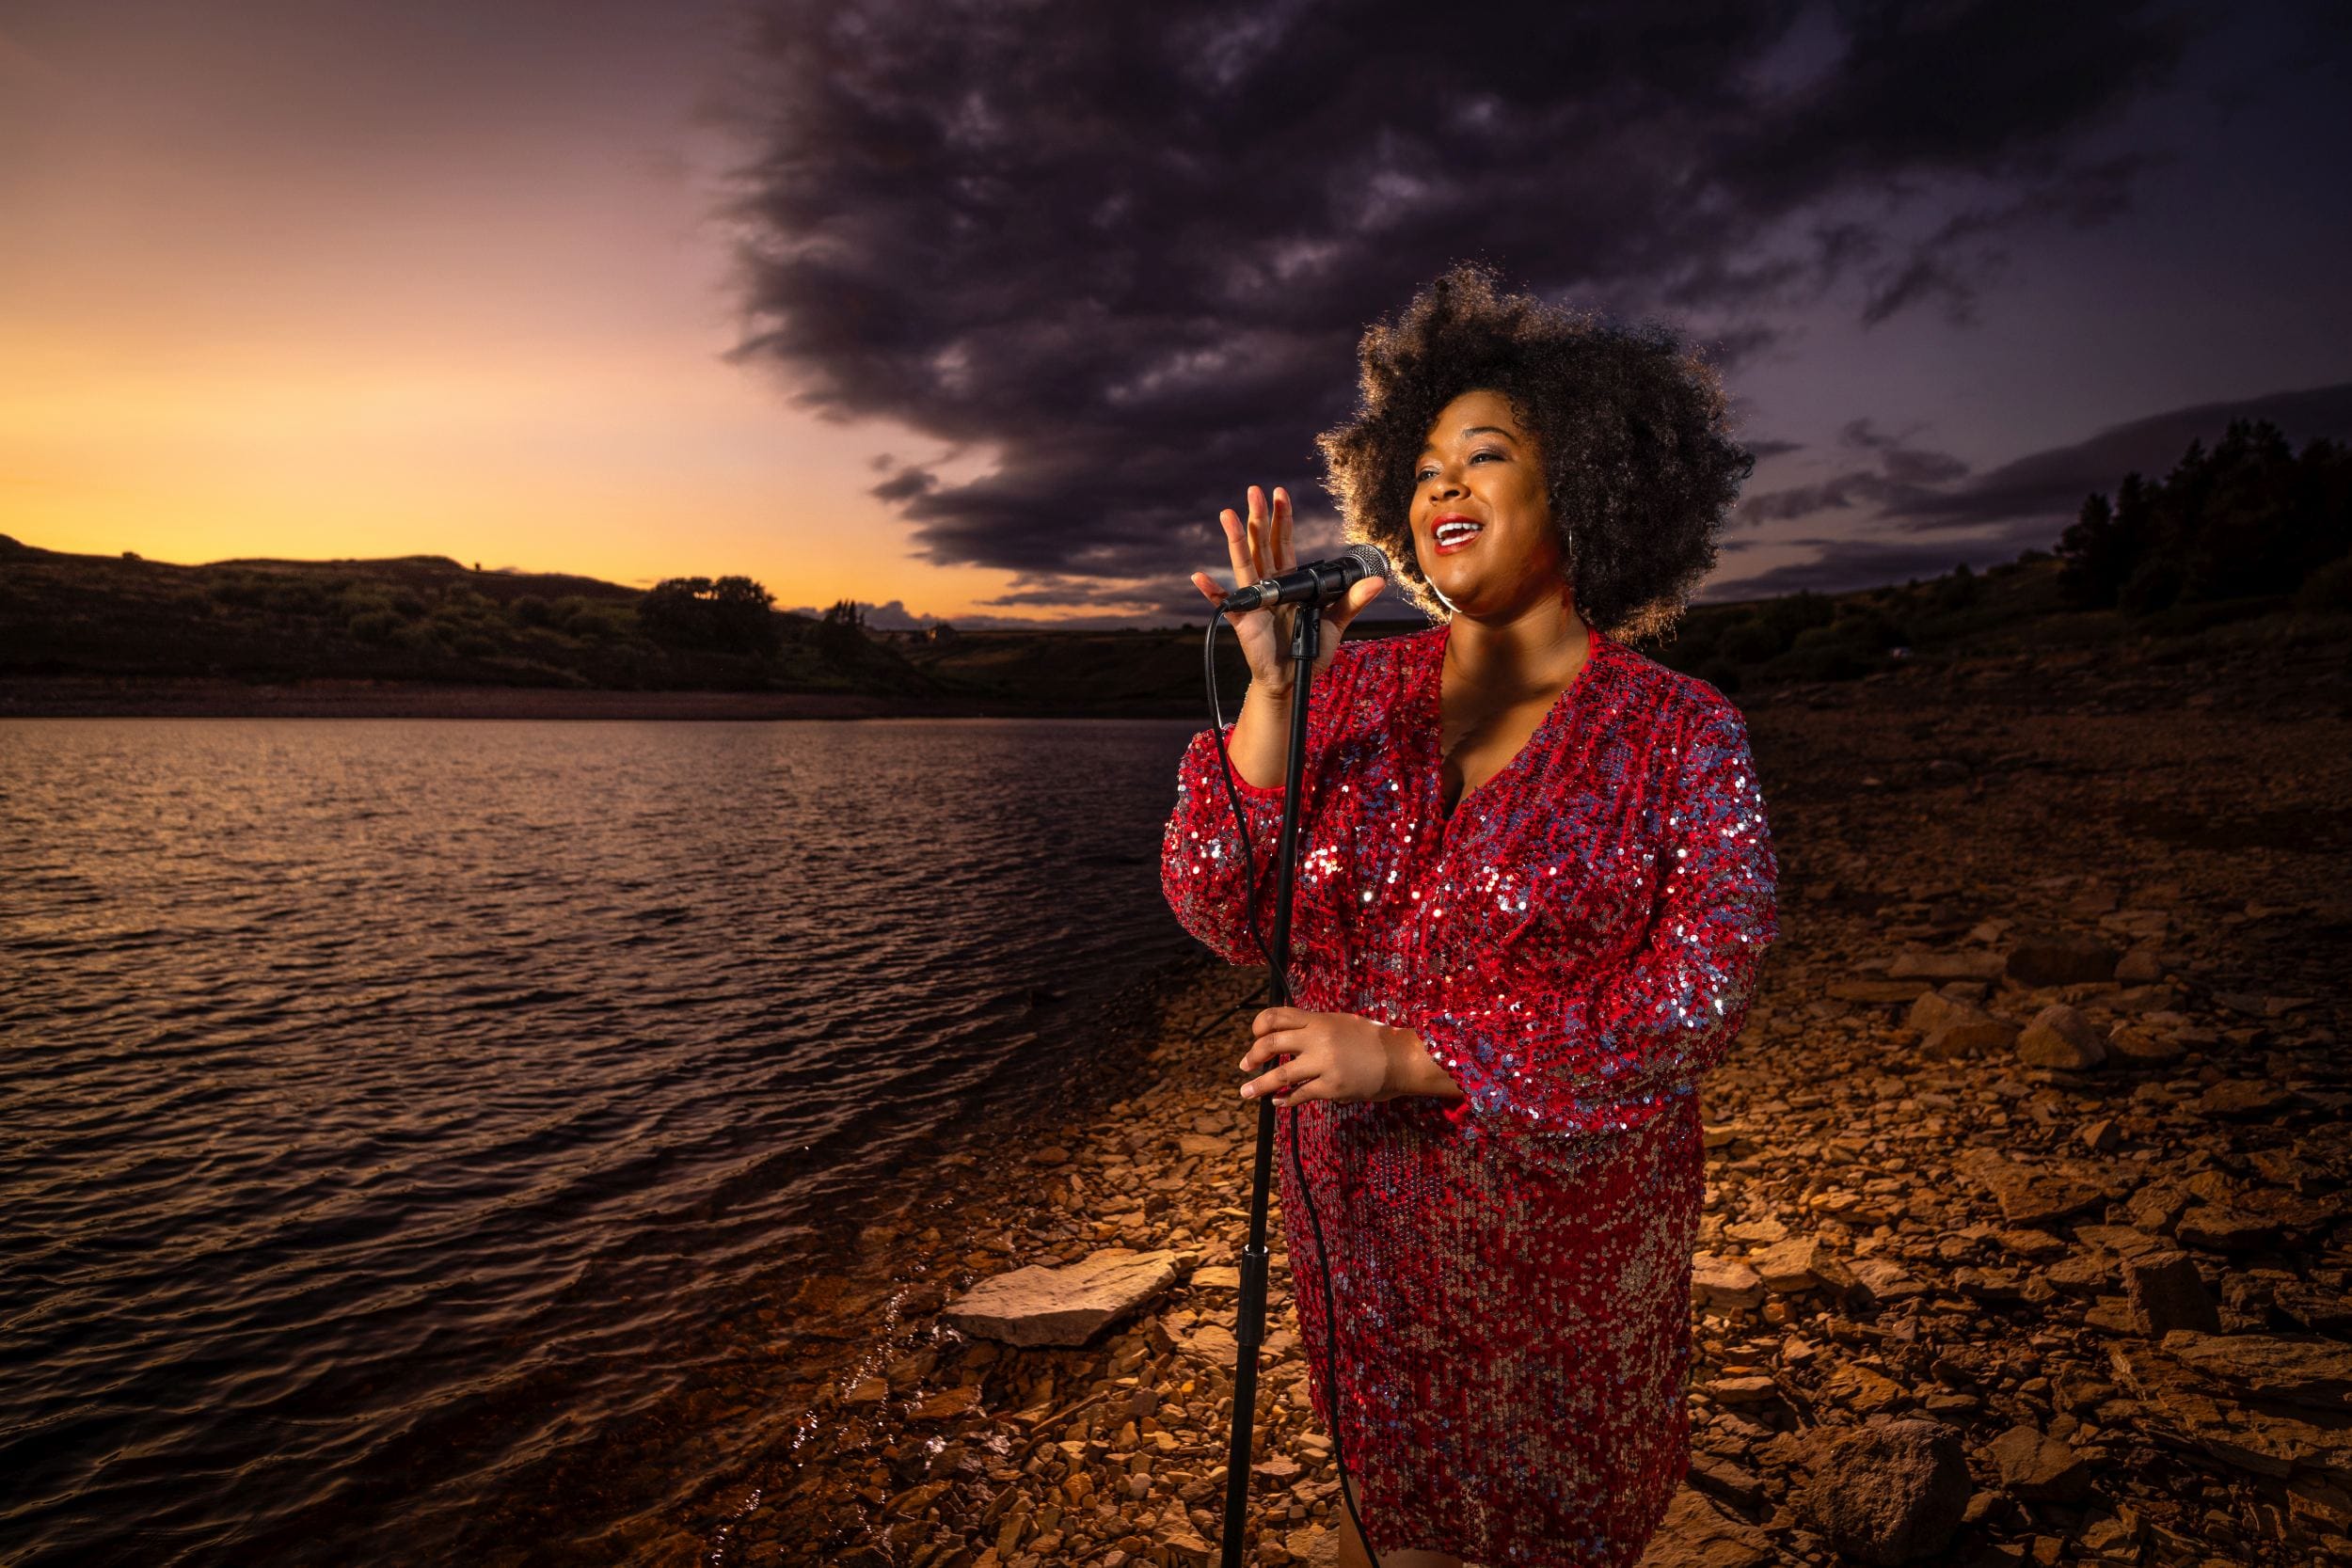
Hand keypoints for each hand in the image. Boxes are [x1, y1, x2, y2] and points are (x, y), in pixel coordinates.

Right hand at [1189, 484, 1385, 697]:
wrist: (1294, 681)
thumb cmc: (1311, 652)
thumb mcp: (1336, 623)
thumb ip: (1353, 600)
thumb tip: (1378, 581)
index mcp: (1290, 582)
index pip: (1285, 542)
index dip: (1283, 518)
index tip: (1280, 493)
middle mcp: (1270, 586)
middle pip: (1262, 545)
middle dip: (1258, 517)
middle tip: (1254, 490)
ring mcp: (1255, 601)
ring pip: (1244, 564)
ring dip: (1235, 540)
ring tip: (1227, 514)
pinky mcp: (1244, 621)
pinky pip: (1225, 603)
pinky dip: (1211, 591)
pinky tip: (1199, 577)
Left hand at [1237, 1006, 1403, 1106]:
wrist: (1401, 1058)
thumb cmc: (1374, 1040)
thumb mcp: (1342, 1023)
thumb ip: (1317, 1027)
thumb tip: (1293, 1034)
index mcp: (1319, 1019)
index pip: (1277, 1016)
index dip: (1259, 1026)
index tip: (1254, 1036)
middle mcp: (1317, 1038)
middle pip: (1271, 1043)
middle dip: (1253, 1055)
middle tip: (1244, 1065)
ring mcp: (1324, 1063)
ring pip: (1281, 1073)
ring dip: (1259, 1084)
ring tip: (1246, 1092)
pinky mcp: (1332, 1086)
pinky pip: (1301, 1094)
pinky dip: (1286, 1099)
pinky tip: (1279, 1101)